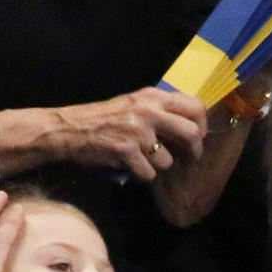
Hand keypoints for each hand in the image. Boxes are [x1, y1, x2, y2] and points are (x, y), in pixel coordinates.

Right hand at [54, 88, 206, 180]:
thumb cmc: (101, 119)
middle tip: (189, 159)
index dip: (202, 126)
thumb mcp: (132, 104)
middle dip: (194, 151)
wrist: (69, 129)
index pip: (195, 107)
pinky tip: (128, 167)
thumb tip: (186, 125)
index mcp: (153, 97)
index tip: (198, 137)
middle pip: (191, 133)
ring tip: (142, 161)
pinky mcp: (126, 151)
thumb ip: (158, 109)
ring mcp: (138, 131)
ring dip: (157, 165)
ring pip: (167, 160)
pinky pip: (148, 173)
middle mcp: (149, 111)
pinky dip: (140, 174)